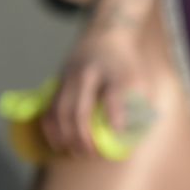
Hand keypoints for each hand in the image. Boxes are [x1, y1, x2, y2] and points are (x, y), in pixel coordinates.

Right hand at [44, 25, 148, 158]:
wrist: (106, 35)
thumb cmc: (127, 64)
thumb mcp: (140, 78)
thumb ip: (141, 103)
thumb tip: (136, 135)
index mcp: (115, 72)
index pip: (114, 96)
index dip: (115, 117)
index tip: (117, 135)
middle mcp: (90, 74)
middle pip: (81, 109)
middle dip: (83, 136)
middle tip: (91, 154)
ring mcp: (70, 77)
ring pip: (60, 111)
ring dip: (65, 136)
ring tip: (74, 153)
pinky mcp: (58, 80)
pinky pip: (49, 108)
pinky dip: (51, 128)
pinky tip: (58, 143)